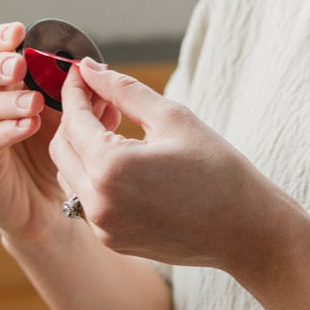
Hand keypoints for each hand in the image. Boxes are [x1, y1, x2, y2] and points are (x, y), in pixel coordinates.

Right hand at [0, 24, 120, 242]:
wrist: (48, 204)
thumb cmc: (55, 151)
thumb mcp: (74, 117)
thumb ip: (86, 95)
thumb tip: (102, 70)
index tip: (19, 31)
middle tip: (17, 66)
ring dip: (4, 102)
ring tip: (34, 103)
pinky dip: (5, 131)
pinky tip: (28, 126)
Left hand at [52, 60, 274, 271]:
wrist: (247, 230)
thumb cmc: (218, 169)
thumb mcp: (172, 118)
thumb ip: (123, 91)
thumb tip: (90, 69)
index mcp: (111, 168)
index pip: (74, 120)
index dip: (74, 91)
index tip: (81, 71)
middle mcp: (99, 202)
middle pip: (62, 148)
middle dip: (75, 118)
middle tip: (101, 96)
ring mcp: (103, 227)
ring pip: (69, 175)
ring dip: (82, 146)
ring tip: (113, 125)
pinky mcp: (113, 240)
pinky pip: (86, 199)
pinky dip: (93, 174)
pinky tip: (121, 157)